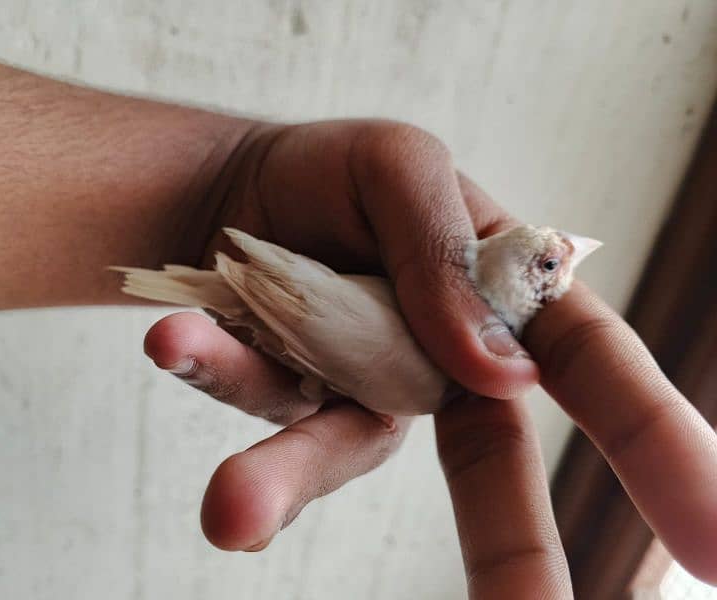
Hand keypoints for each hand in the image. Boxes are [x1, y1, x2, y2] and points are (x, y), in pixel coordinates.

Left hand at [143, 121, 716, 595]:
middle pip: (490, 473)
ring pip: (334, 448)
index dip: (659, 447)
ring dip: (280, 474)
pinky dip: (213, 368)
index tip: (714, 545)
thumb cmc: (341, 176)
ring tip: (230, 512)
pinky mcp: (283, 394)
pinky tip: (173, 339)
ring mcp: (360, 391)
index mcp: (505, 300)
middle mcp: (442, 366)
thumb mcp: (399, 168)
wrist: (240, 189)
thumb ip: (442, 252)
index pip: (596, 372)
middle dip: (513, 557)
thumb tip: (491, 370)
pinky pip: (251, 393)